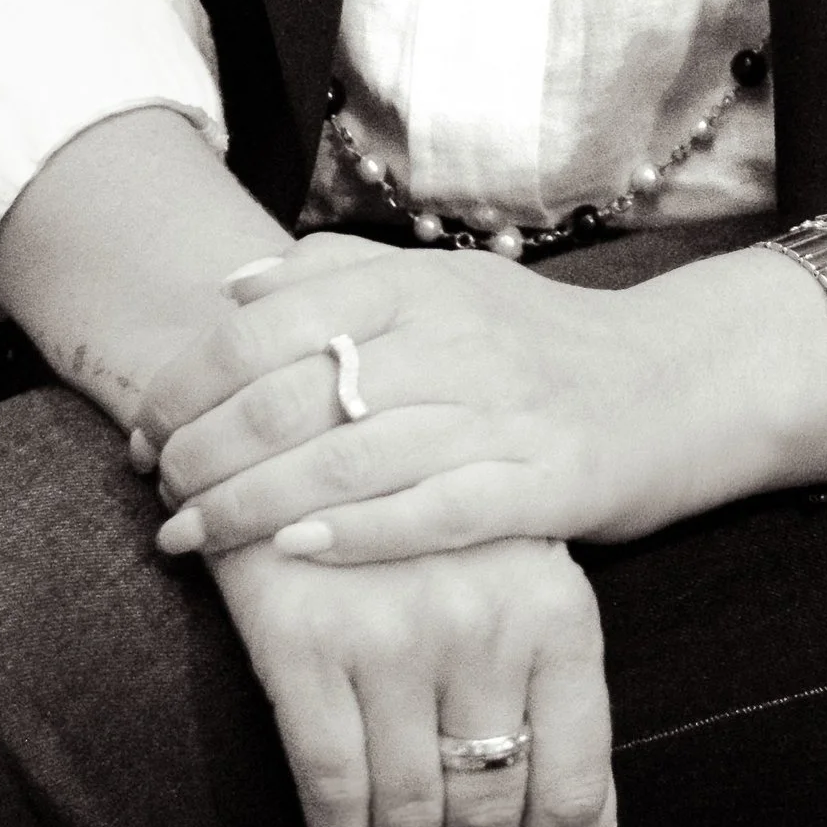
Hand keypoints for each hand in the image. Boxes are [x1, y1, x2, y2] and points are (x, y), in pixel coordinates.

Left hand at [136, 232, 738, 565]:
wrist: (683, 380)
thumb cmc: (542, 344)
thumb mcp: (450, 284)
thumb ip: (344, 272)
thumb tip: (234, 284)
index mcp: (421, 283)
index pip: (272, 322)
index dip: (193, 377)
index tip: (143, 425)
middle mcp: (456, 337)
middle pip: (297, 392)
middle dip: (204, 447)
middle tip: (153, 491)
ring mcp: (503, 411)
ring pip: (351, 456)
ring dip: (253, 502)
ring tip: (189, 536)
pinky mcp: (546, 482)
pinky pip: (438, 511)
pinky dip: (361, 534)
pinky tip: (300, 554)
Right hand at [209, 531, 616, 826]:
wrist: (325, 433)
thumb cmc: (447, 527)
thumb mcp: (533, 589)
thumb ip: (567, 713)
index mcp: (558, 613)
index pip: (571, 783)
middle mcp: (483, 628)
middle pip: (488, 806)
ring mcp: (392, 636)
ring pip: (409, 808)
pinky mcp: (306, 643)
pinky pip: (332, 782)